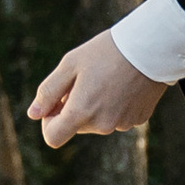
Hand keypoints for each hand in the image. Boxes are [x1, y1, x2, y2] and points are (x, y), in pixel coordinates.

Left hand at [30, 32, 167, 145]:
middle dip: (74, 107)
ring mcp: (122, 124)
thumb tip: (33, 114)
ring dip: (94, 105)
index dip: (49, 121)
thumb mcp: (70, 64)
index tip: (56, 102)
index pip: (53, 138)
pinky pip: (117, 117)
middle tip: (85, 78)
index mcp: (81, 112)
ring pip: (97, 121)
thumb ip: (48, 91)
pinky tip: (122, 83)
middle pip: (76, 126)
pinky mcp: (139, 119)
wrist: (151, 47)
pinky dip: (114, 105)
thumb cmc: (106, 51)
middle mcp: (102, 125)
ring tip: (106, 77)